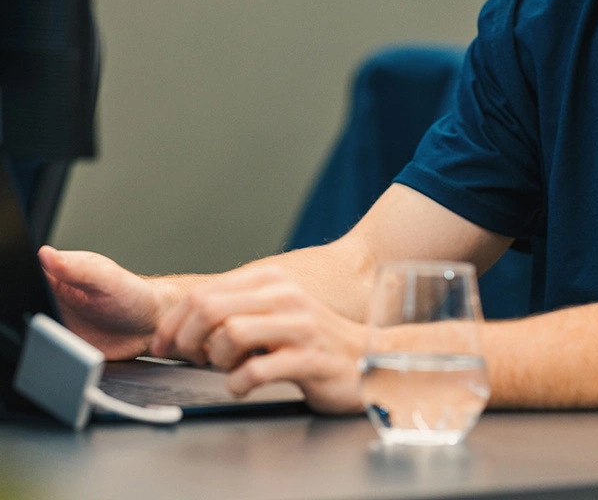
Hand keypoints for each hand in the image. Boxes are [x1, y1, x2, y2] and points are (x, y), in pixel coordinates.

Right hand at [37, 246, 163, 359]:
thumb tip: (45, 254)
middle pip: (29, 302)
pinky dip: (49, 349)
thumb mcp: (106, 278)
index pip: (31, 273)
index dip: (28, 281)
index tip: (40, 289)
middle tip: (57, 313)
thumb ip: (76, 268)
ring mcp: (56, 321)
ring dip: (41, 332)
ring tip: (67, 329)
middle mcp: (55, 297)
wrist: (149, 325)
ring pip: (33, 328)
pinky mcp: (60, 344)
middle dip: (34, 309)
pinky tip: (66, 347)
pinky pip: (45, 348)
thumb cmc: (133, 295)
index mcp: (61, 274)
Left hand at [151, 267, 365, 412]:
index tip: (164, 346)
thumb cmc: (309, 341)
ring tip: (228, 369)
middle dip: (186, 340)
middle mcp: (285, 296)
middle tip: (191, 360)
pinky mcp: (309, 358)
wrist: (365, 358)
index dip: (172, 323)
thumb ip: (234, 310)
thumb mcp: (272, 313)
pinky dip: (238, 384)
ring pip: (229, 336)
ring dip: (216, 361)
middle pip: (209, 309)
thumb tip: (180, 327)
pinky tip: (244, 386)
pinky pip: (255, 371)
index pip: (203, 293)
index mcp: (271, 280)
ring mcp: (299, 326)